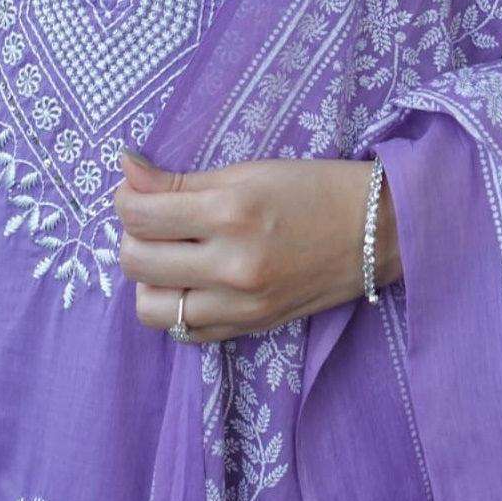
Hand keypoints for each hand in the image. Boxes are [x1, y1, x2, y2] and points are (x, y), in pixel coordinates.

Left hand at [114, 151, 400, 341]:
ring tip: (171, 256)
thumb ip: (181, 180)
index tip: (136, 188)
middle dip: (132, 234)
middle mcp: (231, 265)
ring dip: (148, 279)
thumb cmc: (315, 188)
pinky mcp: (250, 328)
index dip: (126, 197)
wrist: (377, 231)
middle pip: (135, 260)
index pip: (140, 214)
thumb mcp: (249, 171)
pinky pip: (184, 331)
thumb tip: (124, 169)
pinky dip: (177, 307)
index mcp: (230, 213)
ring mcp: (240, 305)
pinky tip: (194, 282)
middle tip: (154, 219)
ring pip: (151, 306)